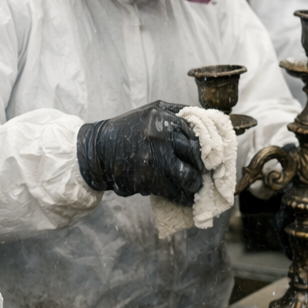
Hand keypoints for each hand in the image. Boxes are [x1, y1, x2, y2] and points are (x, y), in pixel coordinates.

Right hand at [77, 101, 203, 205]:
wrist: (98, 151)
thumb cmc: (127, 129)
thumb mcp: (151, 111)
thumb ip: (176, 112)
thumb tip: (205, 120)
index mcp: (161, 119)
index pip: (195, 133)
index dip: (204, 146)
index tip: (208, 154)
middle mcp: (159, 138)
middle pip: (195, 155)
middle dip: (202, 165)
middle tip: (205, 170)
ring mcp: (153, 160)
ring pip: (188, 177)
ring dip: (195, 184)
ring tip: (195, 184)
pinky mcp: (147, 180)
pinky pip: (174, 192)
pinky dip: (182, 196)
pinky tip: (184, 196)